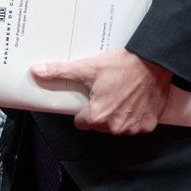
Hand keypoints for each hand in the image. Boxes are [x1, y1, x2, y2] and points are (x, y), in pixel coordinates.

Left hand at [30, 48, 171, 134]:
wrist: (154, 62)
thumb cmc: (121, 66)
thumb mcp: (86, 67)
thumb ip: (59, 72)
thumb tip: (36, 71)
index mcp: (98, 117)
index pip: (82, 123)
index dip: (84, 110)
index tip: (92, 98)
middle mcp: (115, 127)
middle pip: (99, 125)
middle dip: (101, 112)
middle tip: (108, 93)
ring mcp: (134, 128)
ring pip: (117, 126)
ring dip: (118, 115)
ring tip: (122, 95)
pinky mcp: (149, 125)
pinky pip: (136, 126)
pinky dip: (135, 116)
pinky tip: (135, 101)